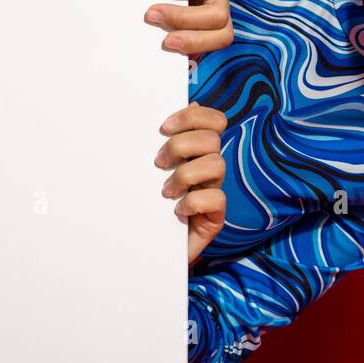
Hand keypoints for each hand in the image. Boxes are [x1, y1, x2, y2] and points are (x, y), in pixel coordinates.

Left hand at [156, 101, 227, 266]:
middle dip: (180, 146)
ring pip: (216, 164)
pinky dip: (193, 202)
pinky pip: (217, 199)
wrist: (147, 250)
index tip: (163, 128)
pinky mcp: (216, 217)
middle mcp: (210, 168)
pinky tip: (177, 211)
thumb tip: (172, 112)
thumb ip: (159, 142)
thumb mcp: (149, 171)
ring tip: (165, 191)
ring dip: (185, 175)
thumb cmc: (147, 205)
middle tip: (158, 164)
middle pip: (212, 138)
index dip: (193, 117)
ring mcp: (215, 191)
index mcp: (198, 151)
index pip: (214, 121)